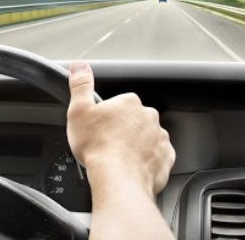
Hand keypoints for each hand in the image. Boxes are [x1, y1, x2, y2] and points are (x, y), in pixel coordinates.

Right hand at [66, 62, 175, 197]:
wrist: (118, 179)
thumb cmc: (98, 147)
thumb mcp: (79, 111)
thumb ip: (80, 85)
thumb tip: (79, 66)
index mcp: (129, 103)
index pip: (120, 104)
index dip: (108, 117)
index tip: (100, 129)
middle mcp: (149, 117)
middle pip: (134, 120)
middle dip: (123, 130)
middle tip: (108, 145)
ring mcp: (160, 138)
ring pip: (146, 138)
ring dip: (136, 146)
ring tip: (119, 159)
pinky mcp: (165, 158)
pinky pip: (156, 157)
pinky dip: (147, 162)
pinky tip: (133, 168)